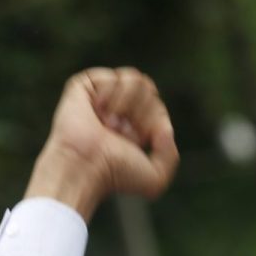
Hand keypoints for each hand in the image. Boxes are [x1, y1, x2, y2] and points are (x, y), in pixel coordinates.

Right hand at [26, 67, 179, 218]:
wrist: (87, 166)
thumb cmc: (115, 176)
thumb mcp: (155, 178)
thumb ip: (170, 155)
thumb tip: (165, 127)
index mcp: (134, 126)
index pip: (158, 106)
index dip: (153, 123)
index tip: (135, 141)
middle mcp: (118, 110)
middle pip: (149, 90)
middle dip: (140, 114)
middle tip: (118, 133)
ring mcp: (103, 96)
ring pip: (137, 80)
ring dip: (127, 106)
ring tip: (108, 123)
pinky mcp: (85, 86)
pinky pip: (115, 77)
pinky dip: (111, 96)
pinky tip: (97, 111)